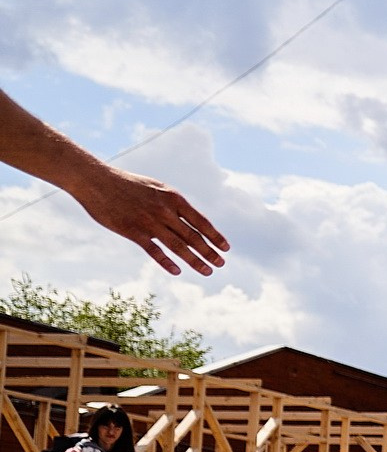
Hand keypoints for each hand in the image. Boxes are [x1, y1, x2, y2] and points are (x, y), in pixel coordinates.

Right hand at [58, 162, 229, 276]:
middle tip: (222, 264)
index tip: (226, 248)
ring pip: (178, 245)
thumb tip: (188, 220)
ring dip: (195, 260)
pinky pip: (154, 250)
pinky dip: (166, 262)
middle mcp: (165, 211)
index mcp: (173, 198)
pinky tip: (177, 271)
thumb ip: (172, 204)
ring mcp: (149, 222)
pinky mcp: (132, 231)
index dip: (215, 236)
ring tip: (207, 271)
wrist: (96, 180)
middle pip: (193, 236)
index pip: (201, 221)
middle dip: (210, 252)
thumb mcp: (156, 189)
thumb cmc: (127, 184)